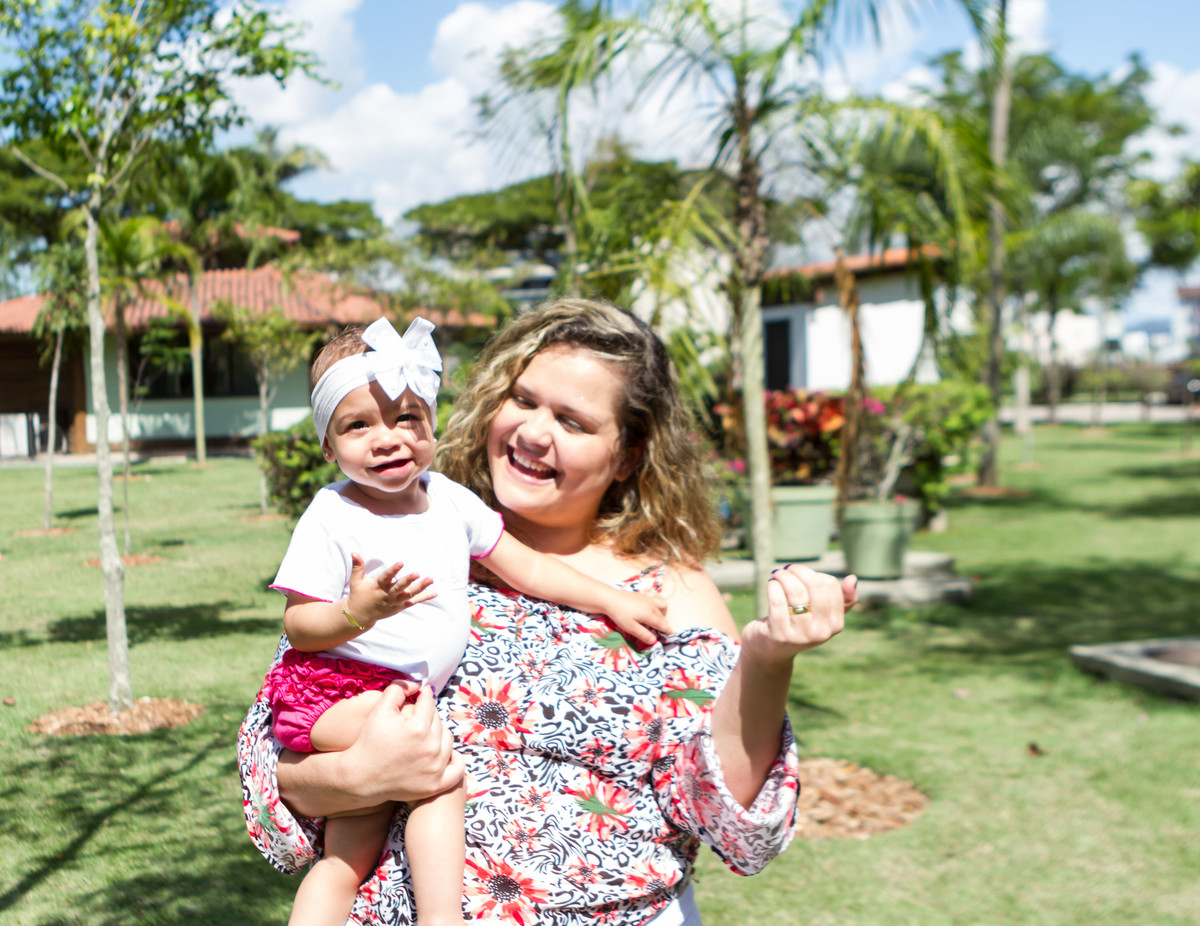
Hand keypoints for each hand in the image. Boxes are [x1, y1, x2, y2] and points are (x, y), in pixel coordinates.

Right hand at [341, 683, 463, 804]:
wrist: (362, 777)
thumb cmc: (369, 742)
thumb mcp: (379, 710)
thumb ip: (397, 689)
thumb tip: (417, 684)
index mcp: (418, 727)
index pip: (429, 703)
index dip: (423, 696)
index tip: (420, 696)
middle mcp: (430, 747)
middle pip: (438, 720)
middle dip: (428, 715)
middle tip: (417, 717)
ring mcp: (435, 767)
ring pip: (447, 739)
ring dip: (439, 733)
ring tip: (426, 733)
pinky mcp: (436, 784)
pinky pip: (458, 768)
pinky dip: (455, 759)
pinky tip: (446, 753)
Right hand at [345, 553, 435, 627]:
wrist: (360, 615)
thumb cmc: (359, 594)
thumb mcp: (356, 581)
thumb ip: (357, 566)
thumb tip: (354, 552)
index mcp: (377, 587)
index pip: (386, 578)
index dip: (393, 570)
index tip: (401, 562)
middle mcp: (387, 595)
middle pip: (399, 588)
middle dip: (408, 581)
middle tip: (417, 573)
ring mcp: (395, 602)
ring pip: (409, 595)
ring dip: (420, 588)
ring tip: (431, 579)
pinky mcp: (400, 606)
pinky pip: (414, 601)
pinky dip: (424, 597)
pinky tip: (435, 592)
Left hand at [601, 589, 669, 645]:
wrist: (610, 599)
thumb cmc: (620, 614)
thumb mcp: (630, 628)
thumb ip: (643, 634)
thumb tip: (654, 641)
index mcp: (649, 615)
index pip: (661, 623)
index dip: (667, 629)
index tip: (671, 633)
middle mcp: (651, 605)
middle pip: (661, 616)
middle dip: (664, 623)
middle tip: (662, 630)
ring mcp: (648, 598)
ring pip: (661, 604)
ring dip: (663, 612)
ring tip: (658, 618)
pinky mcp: (643, 594)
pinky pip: (656, 596)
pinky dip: (658, 600)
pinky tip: (653, 604)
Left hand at [739, 564, 855, 668]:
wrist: (771, 651)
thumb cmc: (798, 625)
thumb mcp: (821, 615)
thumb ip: (841, 599)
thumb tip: (852, 578)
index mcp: (836, 625)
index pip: (831, 586)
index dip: (815, 574)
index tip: (802, 574)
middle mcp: (821, 632)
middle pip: (815, 586)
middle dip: (799, 571)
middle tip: (788, 568)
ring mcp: (800, 636)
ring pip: (796, 592)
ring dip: (784, 576)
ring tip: (777, 574)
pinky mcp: (779, 635)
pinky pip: (777, 601)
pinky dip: (773, 586)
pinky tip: (771, 584)